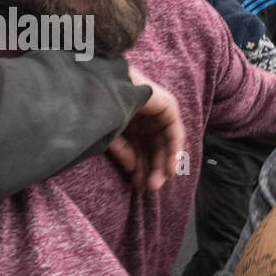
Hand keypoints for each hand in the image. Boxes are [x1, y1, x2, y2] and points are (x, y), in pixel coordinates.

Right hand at [107, 67, 186, 191]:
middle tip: (150, 188)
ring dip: (164, 164)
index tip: (139, 187)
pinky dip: (174, 151)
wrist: (102, 88)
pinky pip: (175, 132)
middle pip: (153, 147)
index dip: (140, 168)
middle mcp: (143, 115)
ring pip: (165, 142)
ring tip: (159, 182)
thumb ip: (125, 153)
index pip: (139, 147)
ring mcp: (156, 109)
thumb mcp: (111, 137)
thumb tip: (134, 171)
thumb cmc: (99, 108)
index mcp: (127, 118)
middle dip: (152, 169)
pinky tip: (170, 168)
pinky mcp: (168, 105)